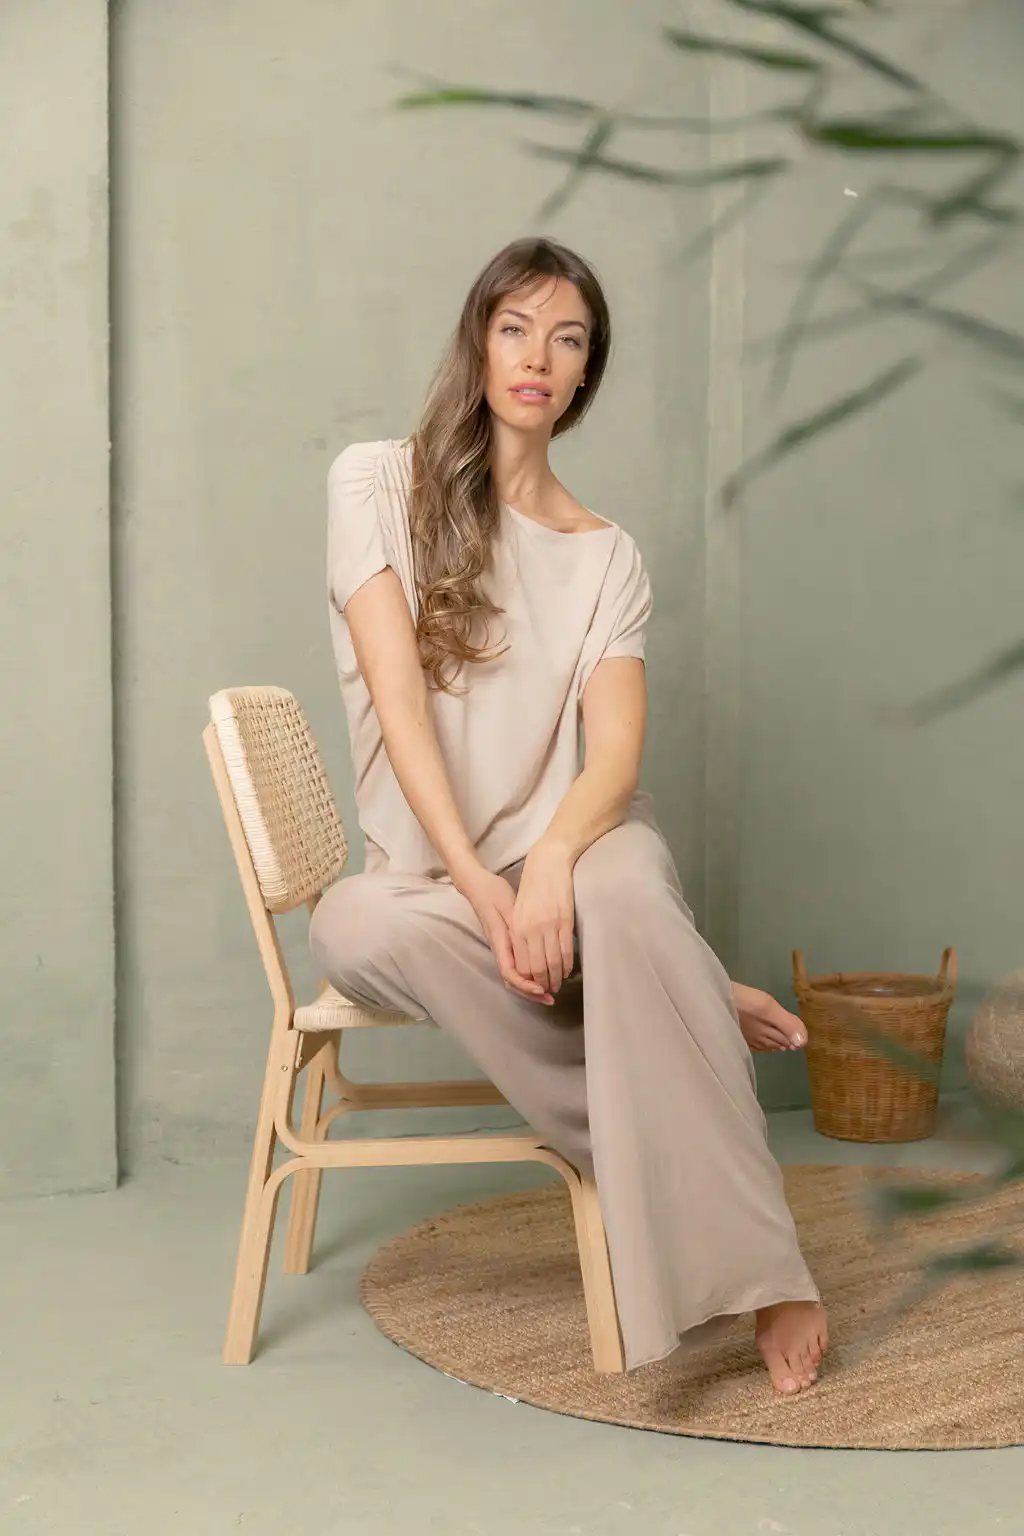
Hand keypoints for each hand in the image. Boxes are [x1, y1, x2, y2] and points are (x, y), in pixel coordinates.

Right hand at [456, 863, 555, 1005]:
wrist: (479, 886)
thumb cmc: (493, 893)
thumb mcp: (508, 906)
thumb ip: (518, 926)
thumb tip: (530, 945)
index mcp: (500, 942)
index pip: (510, 973)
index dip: (526, 984)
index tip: (541, 988)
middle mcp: (500, 950)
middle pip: (513, 981)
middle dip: (531, 993)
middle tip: (551, 998)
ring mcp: (503, 949)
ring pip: (514, 977)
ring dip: (531, 987)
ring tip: (548, 994)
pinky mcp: (507, 946)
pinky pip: (516, 968)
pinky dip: (528, 977)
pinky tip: (540, 977)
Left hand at [510, 842, 575, 996]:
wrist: (548, 862)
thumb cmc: (531, 885)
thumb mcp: (518, 909)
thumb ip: (519, 932)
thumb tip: (525, 955)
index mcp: (517, 927)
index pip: (522, 964)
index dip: (528, 980)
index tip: (534, 987)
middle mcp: (532, 929)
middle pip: (538, 967)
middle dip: (543, 983)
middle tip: (548, 991)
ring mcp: (550, 926)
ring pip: (553, 961)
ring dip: (556, 977)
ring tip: (558, 985)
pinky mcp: (565, 920)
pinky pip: (566, 950)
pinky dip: (567, 964)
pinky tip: (567, 970)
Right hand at [731, 981, 806, 1051]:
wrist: (712, 1001)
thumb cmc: (742, 1002)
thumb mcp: (768, 1008)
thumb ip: (787, 1024)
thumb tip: (803, 1044)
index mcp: (768, 1032)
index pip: (788, 1039)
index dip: (796, 1037)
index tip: (801, 1039)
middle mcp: (759, 1038)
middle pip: (777, 1042)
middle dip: (786, 1041)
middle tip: (794, 1042)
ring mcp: (747, 1037)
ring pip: (766, 1043)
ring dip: (774, 1042)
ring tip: (780, 1043)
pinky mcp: (736, 1035)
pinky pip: (753, 1043)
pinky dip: (760, 1043)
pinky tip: (759, 1042)